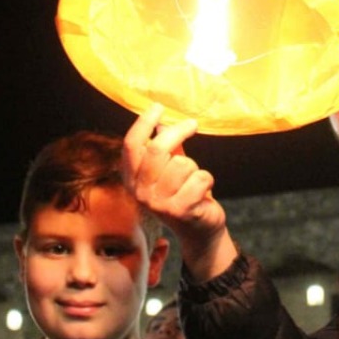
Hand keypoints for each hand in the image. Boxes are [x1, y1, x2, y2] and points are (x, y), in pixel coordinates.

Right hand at [123, 106, 236, 279]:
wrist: (199, 230)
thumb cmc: (183, 193)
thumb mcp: (168, 169)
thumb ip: (164, 147)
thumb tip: (163, 123)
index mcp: (132, 179)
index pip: (131, 146)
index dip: (143, 123)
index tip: (158, 107)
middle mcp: (140, 192)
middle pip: (157, 150)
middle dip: (179, 132)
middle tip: (192, 124)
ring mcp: (159, 203)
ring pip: (182, 163)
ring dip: (194, 167)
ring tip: (193, 180)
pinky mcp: (180, 210)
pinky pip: (200, 177)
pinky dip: (207, 179)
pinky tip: (202, 192)